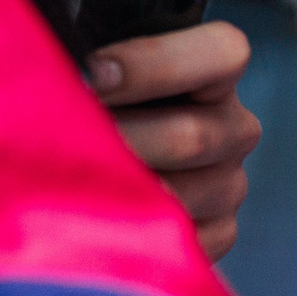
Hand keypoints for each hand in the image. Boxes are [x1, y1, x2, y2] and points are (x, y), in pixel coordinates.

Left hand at [86, 21, 260, 259]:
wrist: (87, 170)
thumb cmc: (89, 100)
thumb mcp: (94, 69)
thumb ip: (90, 65)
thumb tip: (67, 77)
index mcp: (215, 71)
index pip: (224, 54)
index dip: (157, 63)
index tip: (94, 74)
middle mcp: (234, 128)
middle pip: (191, 137)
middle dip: (119, 141)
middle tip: (62, 143)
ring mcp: (230, 184)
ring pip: (180, 196)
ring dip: (118, 192)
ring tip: (68, 184)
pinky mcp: (220, 231)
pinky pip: (184, 242)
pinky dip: (132, 233)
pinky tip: (96, 218)